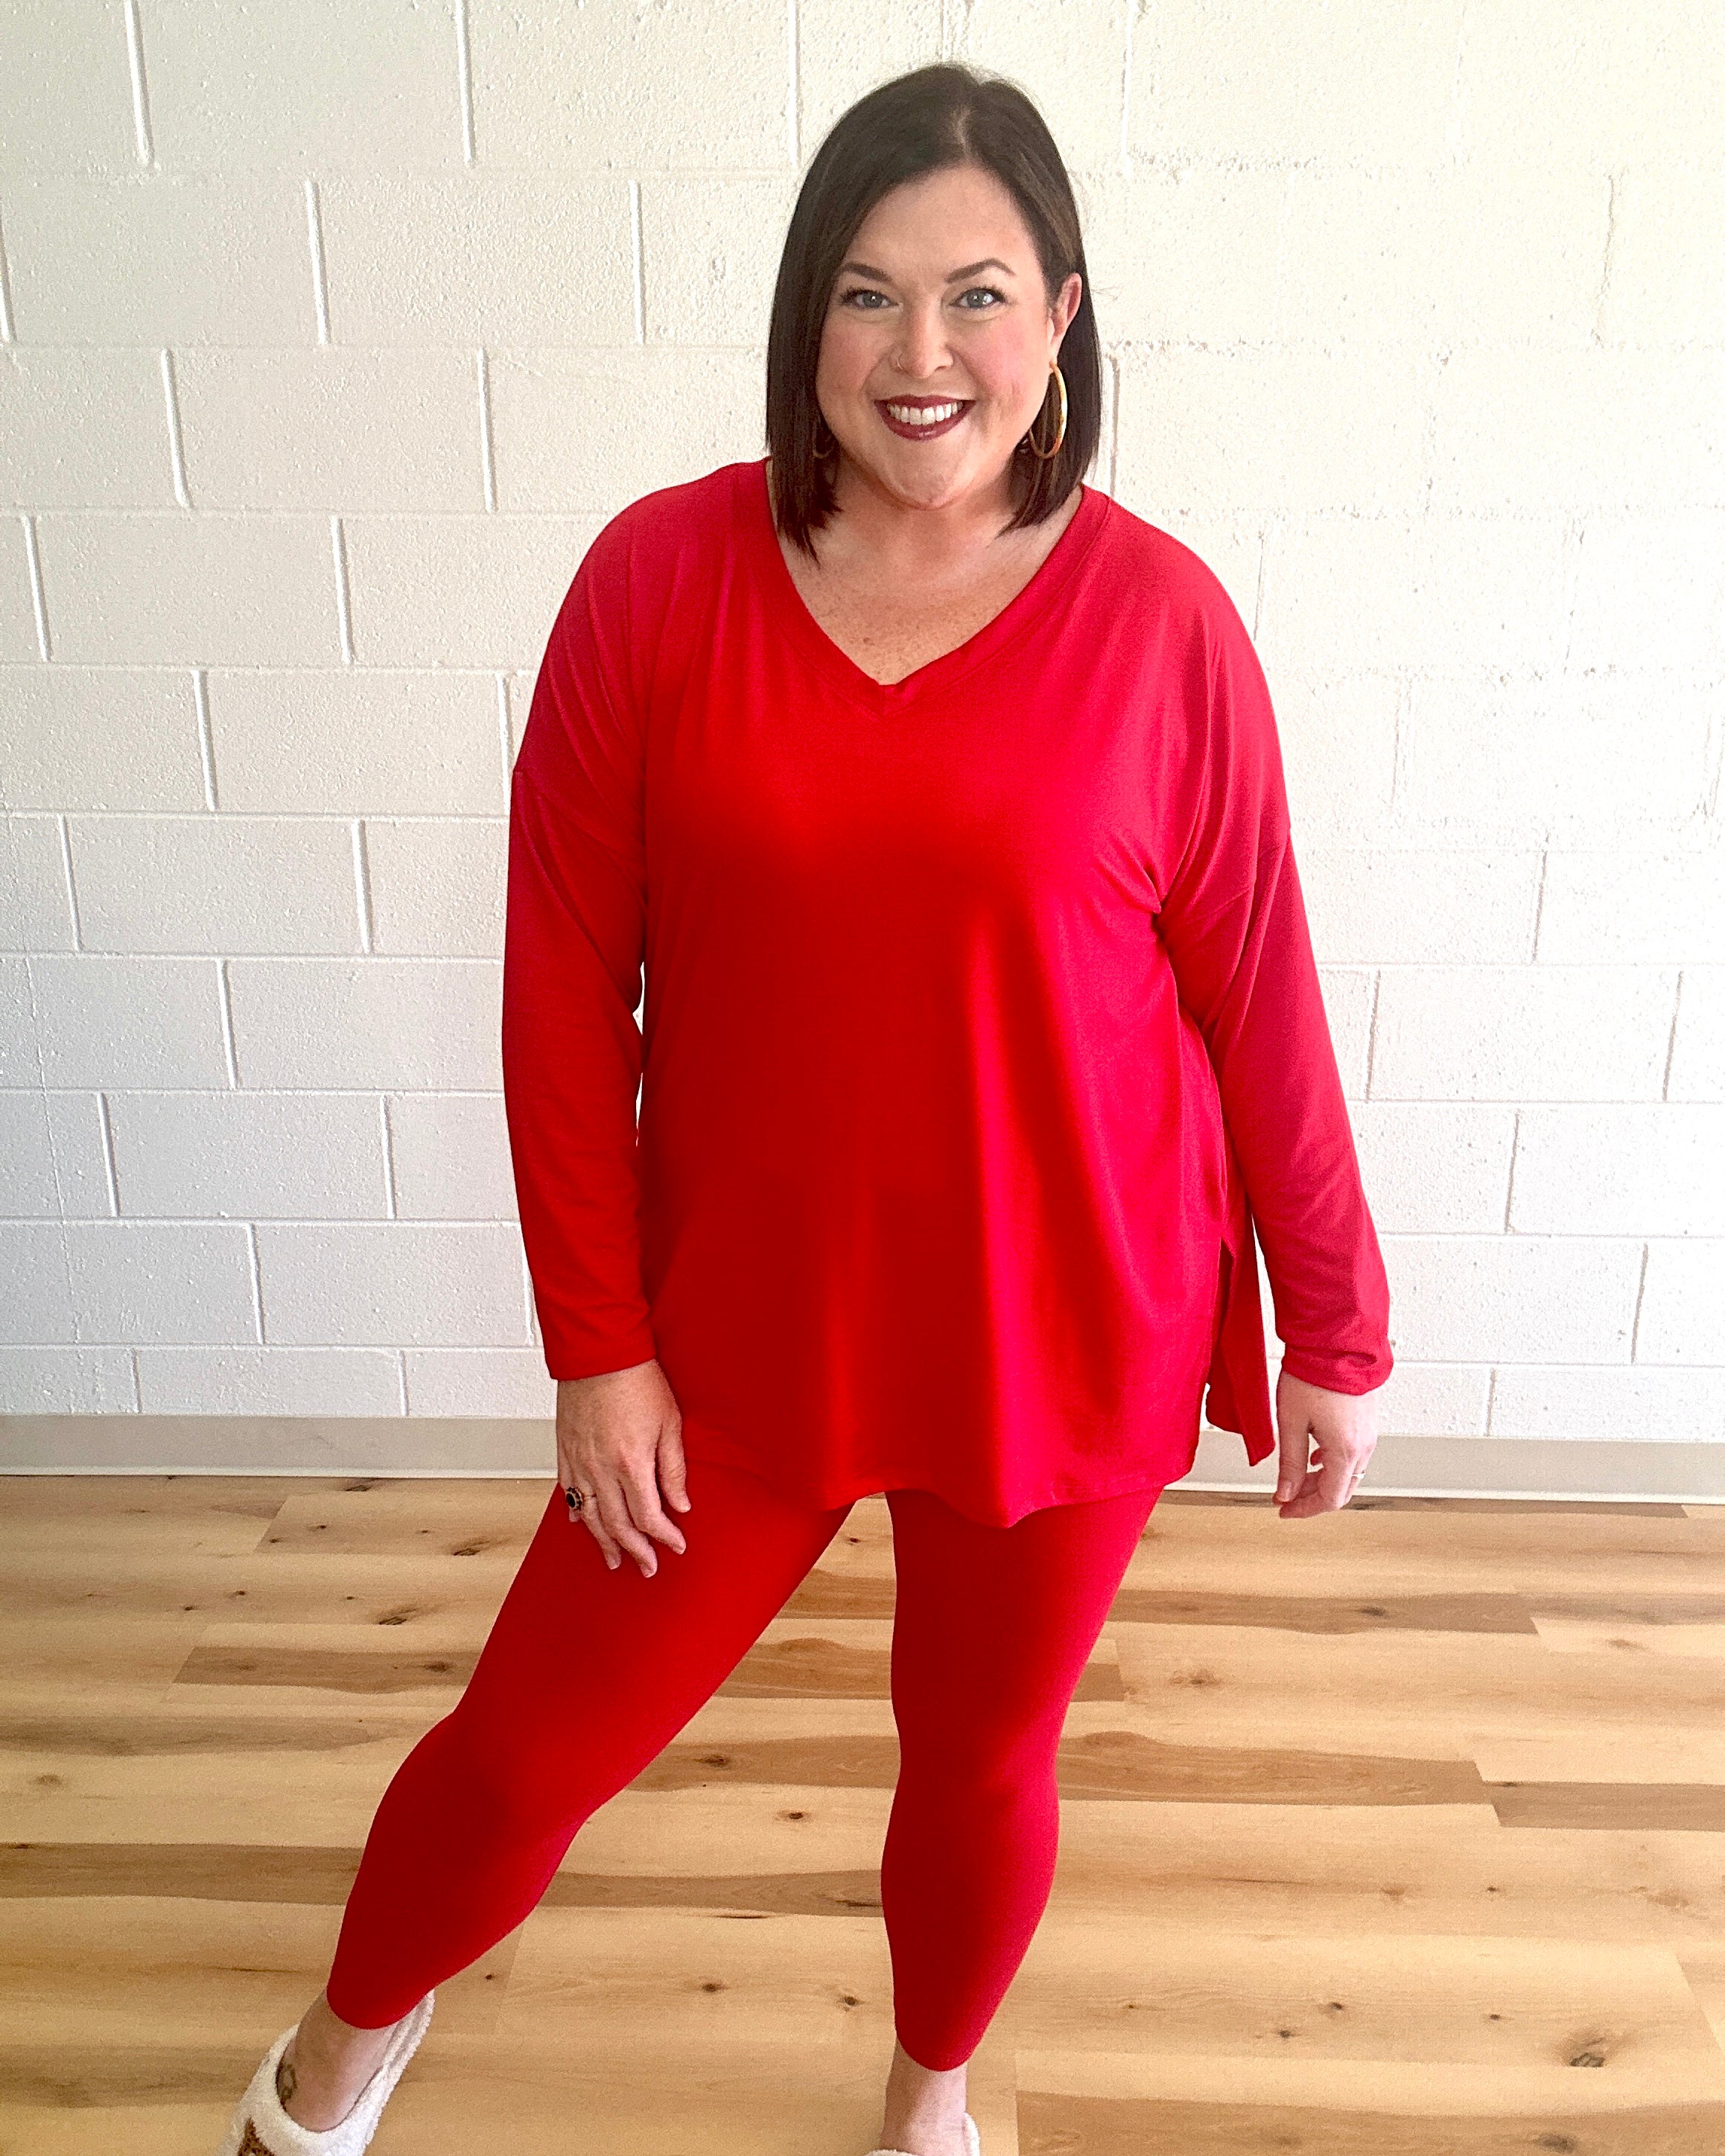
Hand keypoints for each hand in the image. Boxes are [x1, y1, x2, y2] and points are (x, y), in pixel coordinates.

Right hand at [555, 1359, 690, 1576]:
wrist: (600, 1353)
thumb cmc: (637, 1381)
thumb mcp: (670, 1423)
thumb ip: (673, 1469)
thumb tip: (680, 1504)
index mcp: (631, 1464)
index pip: (648, 1516)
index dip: (663, 1536)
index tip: (676, 1545)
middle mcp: (601, 1469)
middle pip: (618, 1524)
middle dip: (635, 1550)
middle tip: (647, 1567)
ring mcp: (579, 1462)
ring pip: (590, 1516)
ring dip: (603, 1542)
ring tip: (614, 1560)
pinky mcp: (565, 1451)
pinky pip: (568, 1492)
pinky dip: (577, 1512)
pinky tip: (581, 1524)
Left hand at [1272, 1368, 1378, 1516]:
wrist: (1336, 1340)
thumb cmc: (1313, 1374)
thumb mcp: (1292, 1422)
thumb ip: (1290, 1463)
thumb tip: (1286, 1494)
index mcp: (1345, 1451)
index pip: (1329, 1499)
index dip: (1304, 1510)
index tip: (1283, 1510)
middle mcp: (1363, 1446)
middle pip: (1341, 1490)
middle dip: (1311, 1498)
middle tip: (1285, 1496)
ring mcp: (1368, 1434)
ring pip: (1347, 1473)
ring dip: (1321, 1481)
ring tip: (1295, 1476)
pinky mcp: (1366, 1421)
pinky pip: (1353, 1455)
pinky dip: (1332, 1464)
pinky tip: (1314, 1455)